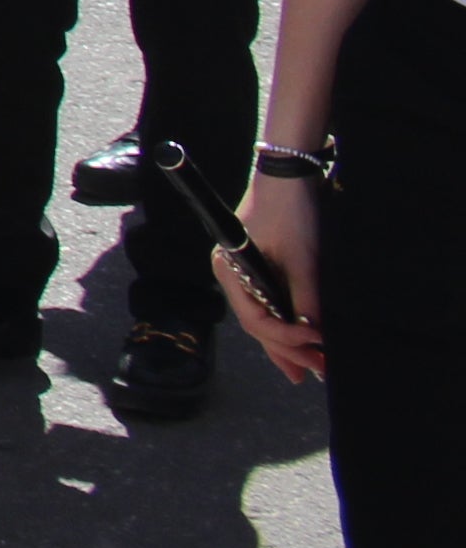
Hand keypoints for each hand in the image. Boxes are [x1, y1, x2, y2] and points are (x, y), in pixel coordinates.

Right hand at [224, 173, 324, 379]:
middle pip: (258, 324)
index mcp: (230, 270)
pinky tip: (304, 341)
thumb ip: (306, 297)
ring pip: (266, 317)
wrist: (289, 175)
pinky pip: (273, 305)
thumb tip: (315, 335)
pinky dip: (290, 324)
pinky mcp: (264, 268)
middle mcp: (233, 275)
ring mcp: (247, 273)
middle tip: (317, 372)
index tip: (315, 346)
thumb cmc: (289, 212)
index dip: (285, 339)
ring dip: (290, 342)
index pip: (255, 319)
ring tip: (314, 366)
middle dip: (288, 350)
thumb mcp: (302, 257)